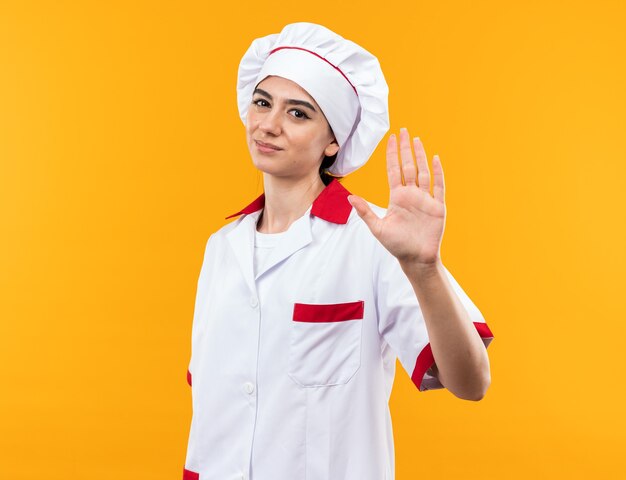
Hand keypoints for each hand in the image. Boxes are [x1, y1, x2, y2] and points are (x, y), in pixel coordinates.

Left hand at [348, 128, 445, 266]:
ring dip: (420, 155)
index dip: (392, 155)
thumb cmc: (397, 245)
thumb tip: (349, 197)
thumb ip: (365, 211)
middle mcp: (411, 195)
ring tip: (416, 140)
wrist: (416, 259)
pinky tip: (434, 159)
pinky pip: (438, 186)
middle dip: (405, 149)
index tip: (391, 139)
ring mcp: (425, 199)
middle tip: (403, 131)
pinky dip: (437, 172)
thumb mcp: (378, 228)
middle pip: (408, 166)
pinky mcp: (437, 206)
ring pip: (423, 172)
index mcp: (397, 197)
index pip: (394, 170)